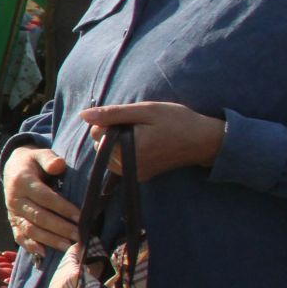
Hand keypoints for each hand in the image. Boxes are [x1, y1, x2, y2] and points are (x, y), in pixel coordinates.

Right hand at [5, 146, 78, 255]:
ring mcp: (11, 212)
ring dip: (50, 240)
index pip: (45, 197)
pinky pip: (19, 236)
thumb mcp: (40, 154)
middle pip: (39, 217)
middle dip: (60, 228)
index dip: (63, 208)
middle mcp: (14, 199)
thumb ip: (49, 159)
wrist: (12, 168)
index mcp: (21, 181)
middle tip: (80, 236)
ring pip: (30, 229)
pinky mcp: (12, 221)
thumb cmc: (33, 162)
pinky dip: (30, 246)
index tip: (81, 217)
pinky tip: (44, 253)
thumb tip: (59, 165)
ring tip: (68, 247)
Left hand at [79, 101, 225, 181]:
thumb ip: (113, 114)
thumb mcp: (145, 111)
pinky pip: (119, 164)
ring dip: (118, 143)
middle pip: (100, 145)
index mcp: (128, 150)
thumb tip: (83, 115)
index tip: (132, 119)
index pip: (96, 133)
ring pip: (108, 155)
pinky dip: (124, 153)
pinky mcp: (140, 176)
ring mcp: (134, 174)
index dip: (110, 121)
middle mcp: (129, 167)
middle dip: (113, 133)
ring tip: (142, 135)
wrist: (203, 140)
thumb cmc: (176, 121)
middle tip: (140, 126)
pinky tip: (142, 145)